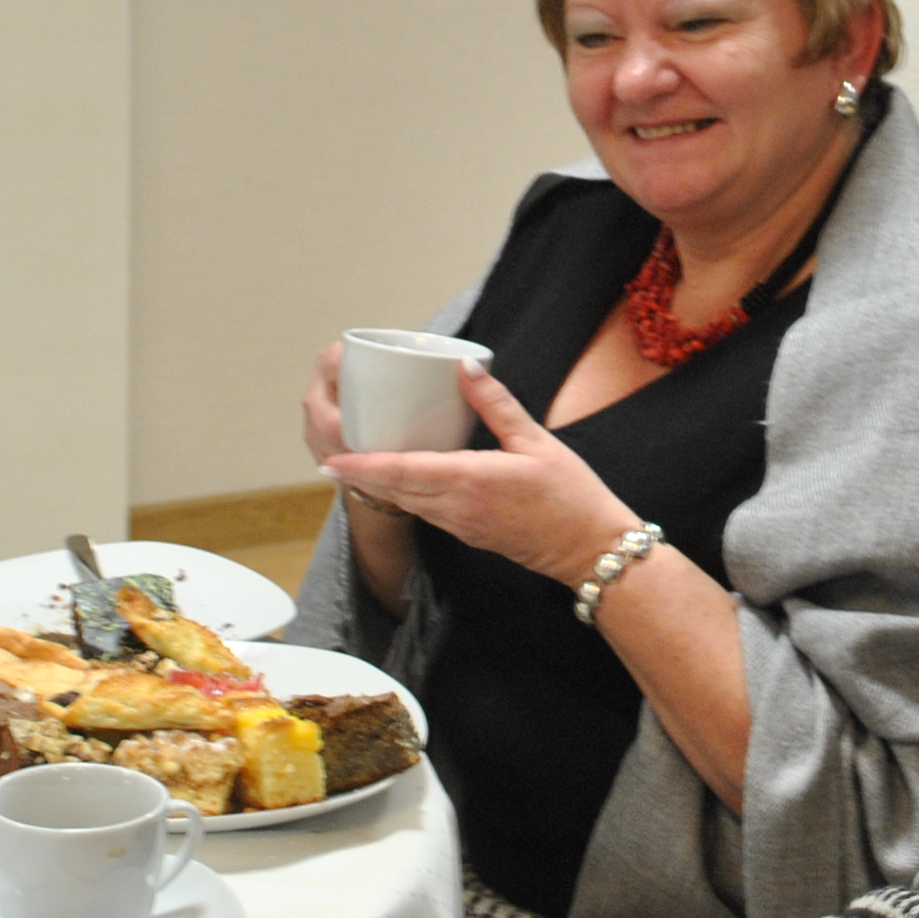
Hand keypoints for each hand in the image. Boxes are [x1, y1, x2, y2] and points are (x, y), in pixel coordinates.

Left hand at [323, 365, 638, 587]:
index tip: (332, 459)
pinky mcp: (467, 531)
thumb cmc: (570, 495)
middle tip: (329, 457)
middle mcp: (456, 506)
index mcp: (470, 480)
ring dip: (378, 487)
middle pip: (395, 490)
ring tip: (352, 466)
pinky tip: (398, 481)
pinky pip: (425, 511)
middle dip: (360, 475)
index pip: (404, 471)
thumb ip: (496, 404)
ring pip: (407, 503)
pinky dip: (403, 495)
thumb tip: (466, 368)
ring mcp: (460, 524)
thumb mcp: (537, 440)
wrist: (589, 549)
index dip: (363, 467)